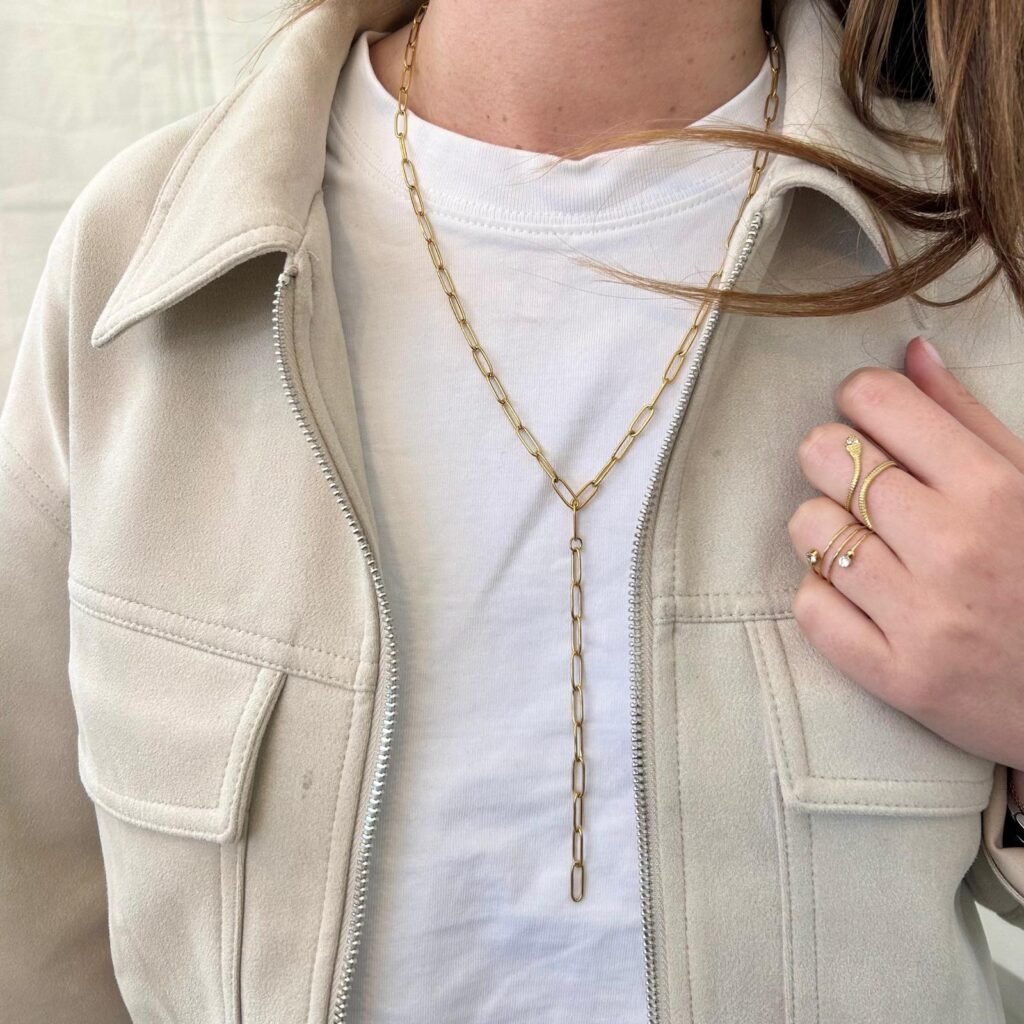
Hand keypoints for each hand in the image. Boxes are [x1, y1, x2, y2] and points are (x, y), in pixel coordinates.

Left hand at [788, 336, 1023, 773]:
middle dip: (831, 458)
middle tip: (856, 480)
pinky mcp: (899, 678)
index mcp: (993, 488)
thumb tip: (908, 352)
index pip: (876, 402)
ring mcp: (922, 618)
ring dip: (822, 528)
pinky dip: (822, 597)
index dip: (859, 399)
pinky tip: (858, 594)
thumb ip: (967, 419)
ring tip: (861, 541)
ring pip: (808, 531)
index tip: (867, 417)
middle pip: (825, 458)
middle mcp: (952, 546)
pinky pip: (810, 610)